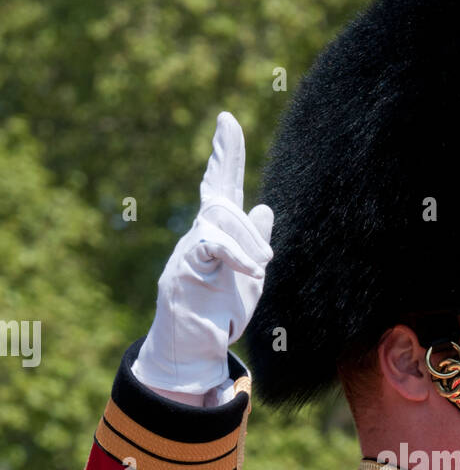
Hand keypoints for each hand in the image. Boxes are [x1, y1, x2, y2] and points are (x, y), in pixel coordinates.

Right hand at [132, 111, 273, 398]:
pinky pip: (213, 247)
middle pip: (220, 196)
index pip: (222, 186)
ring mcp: (189, 250)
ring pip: (219, 220)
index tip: (227, 120)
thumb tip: (265, 207)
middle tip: (239, 159)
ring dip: (249, 241)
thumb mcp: (249, 276)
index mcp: (217, 234)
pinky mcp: (185, 269)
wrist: (195, 348)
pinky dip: (238, 255)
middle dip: (228, 171)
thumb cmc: (220, 313)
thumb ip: (255, 244)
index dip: (225, 155)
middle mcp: (200, 235)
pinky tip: (255, 269)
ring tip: (262, 264)